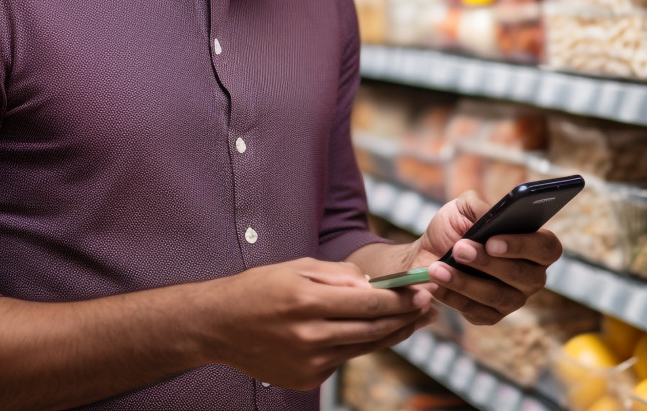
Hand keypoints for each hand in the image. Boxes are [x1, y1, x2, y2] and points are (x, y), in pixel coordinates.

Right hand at [204, 258, 436, 390]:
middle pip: (372, 329)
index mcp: (307, 301)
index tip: (422, 291)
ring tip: (412, 321)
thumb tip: (373, 285)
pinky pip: (342, 359)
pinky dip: (358, 345)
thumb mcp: (297, 267)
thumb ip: (338, 274)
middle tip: (427, 307)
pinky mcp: (306, 379)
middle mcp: (309, 335)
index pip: (368, 303)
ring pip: (362, 347)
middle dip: (404, 317)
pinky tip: (373, 333)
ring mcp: (308, 362)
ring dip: (391, 334)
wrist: (219, 326)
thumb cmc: (259, 288)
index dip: (400, 298)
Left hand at [414, 191, 562, 325]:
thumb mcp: (464, 207)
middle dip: (487, 262)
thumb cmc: (455, 227)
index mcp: (534, 245)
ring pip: (498, 296)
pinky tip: (436, 285)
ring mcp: (514, 298)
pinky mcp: (491, 316)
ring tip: (438, 268)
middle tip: (459, 249)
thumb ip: (479, 207)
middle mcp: (531, 275)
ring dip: (465, 282)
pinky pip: (477, 311)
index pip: (547, 247)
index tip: (492, 241)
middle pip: (523, 275)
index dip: (523, 245)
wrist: (429, 251)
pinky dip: (454, 298)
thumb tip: (489, 216)